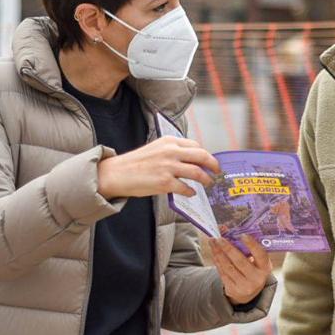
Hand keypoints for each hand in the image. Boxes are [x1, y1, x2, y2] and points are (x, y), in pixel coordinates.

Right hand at [98, 136, 219, 198]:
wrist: (116, 173)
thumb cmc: (137, 163)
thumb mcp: (156, 149)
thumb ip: (174, 152)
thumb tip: (193, 162)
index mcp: (169, 141)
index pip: (196, 146)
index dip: (205, 155)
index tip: (209, 161)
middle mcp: (171, 152)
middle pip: (202, 156)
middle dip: (213, 165)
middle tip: (217, 171)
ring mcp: (168, 167)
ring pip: (197, 173)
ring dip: (206, 179)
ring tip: (208, 183)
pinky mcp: (165, 182)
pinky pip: (186, 188)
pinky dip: (191, 191)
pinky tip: (190, 193)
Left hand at [209, 235, 271, 304]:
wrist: (248, 291)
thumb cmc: (251, 268)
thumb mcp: (254, 259)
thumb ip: (243, 245)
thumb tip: (224, 229)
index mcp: (265, 267)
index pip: (260, 255)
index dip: (252, 245)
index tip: (243, 235)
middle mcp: (256, 278)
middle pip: (240, 261)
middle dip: (228, 248)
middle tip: (219, 238)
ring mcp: (244, 285)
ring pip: (228, 267)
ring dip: (218, 253)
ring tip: (212, 242)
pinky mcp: (233, 289)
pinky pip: (222, 273)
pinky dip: (217, 261)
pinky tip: (214, 252)